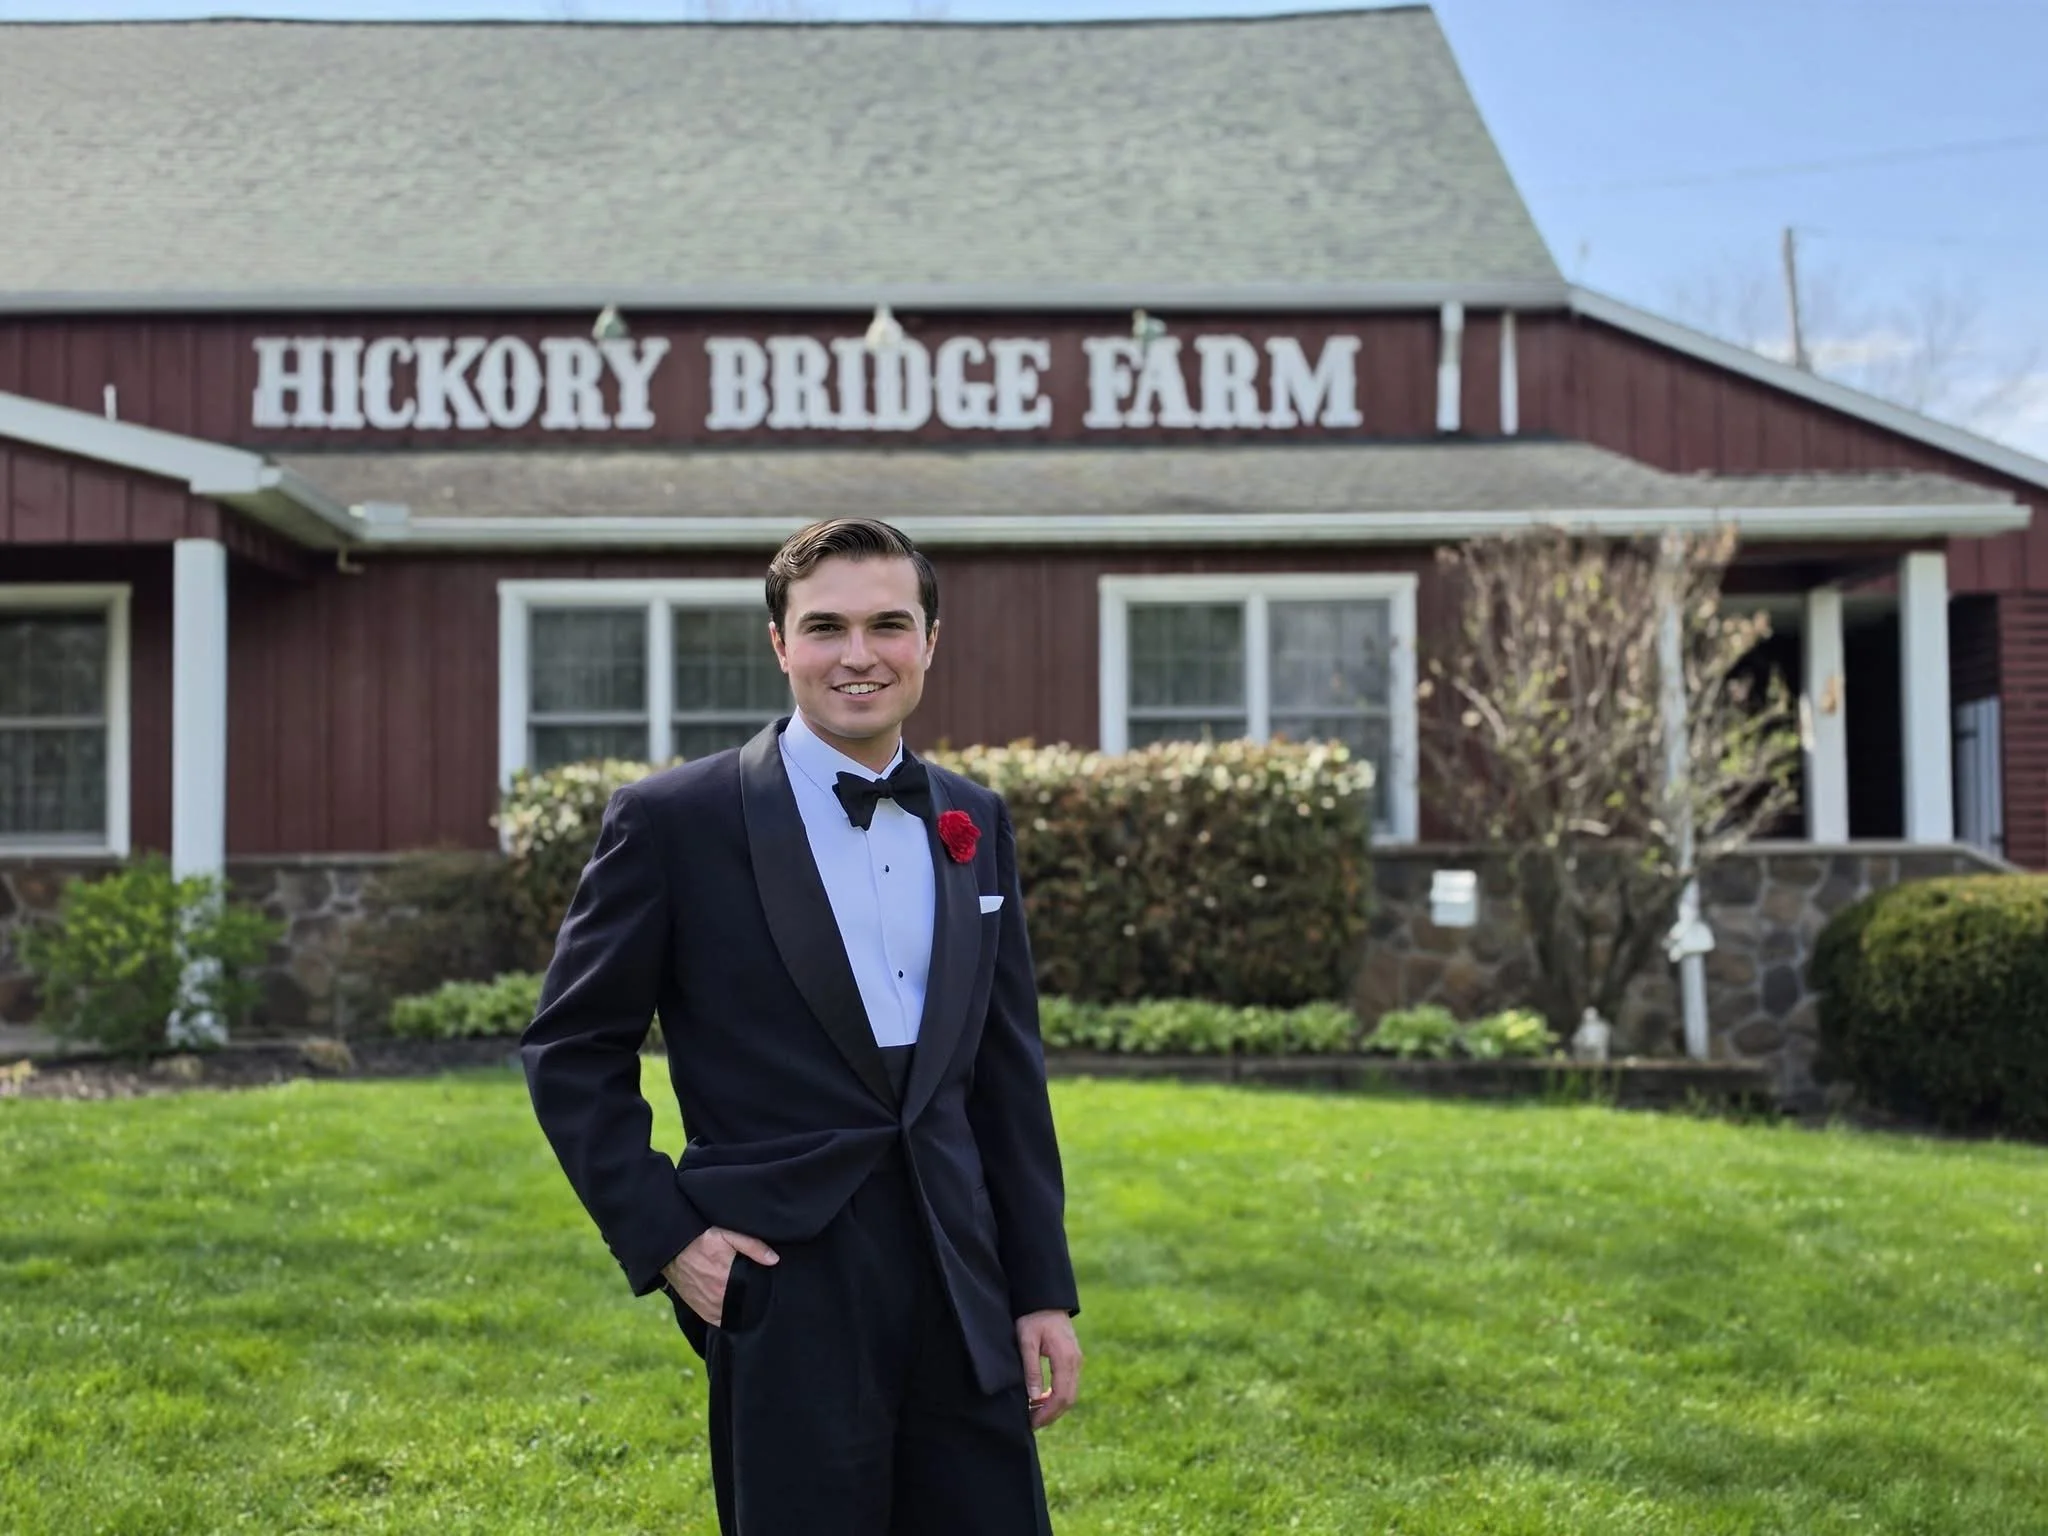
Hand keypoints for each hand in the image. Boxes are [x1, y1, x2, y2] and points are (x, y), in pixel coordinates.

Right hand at [662, 1227, 779, 1326]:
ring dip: (738, 1311)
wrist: (670, 1247)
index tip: (768, 1292)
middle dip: (751, 1303)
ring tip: (746, 1303)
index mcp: (727, 1281)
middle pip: (742, 1307)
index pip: (751, 1296)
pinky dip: (724, 1317)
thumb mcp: (728, 1235)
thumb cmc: (700, 1238)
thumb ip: (752, 1246)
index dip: (761, 1295)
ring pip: (730, 1316)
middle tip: (759, 1296)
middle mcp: (716, 1297)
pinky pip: (715, 1320)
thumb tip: (774, 1259)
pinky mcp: (697, 1307)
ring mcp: (706, 1304)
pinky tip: (732, 1310)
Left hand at [1016, 1310, 1081, 1429]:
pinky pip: (1068, 1385)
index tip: (1031, 1423)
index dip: (1047, 1413)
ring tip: (1034, 1414)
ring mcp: (1076, 1360)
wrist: (1045, 1299)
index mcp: (1066, 1358)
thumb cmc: (1033, 1317)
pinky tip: (1041, 1400)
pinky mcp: (1073, 1359)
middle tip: (1031, 1423)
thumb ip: (1032, 1369)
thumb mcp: (1027, 1341)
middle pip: (1068, 1399)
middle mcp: (1076, 1362)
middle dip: (1051, 1415)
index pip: (1061, 1396)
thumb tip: (1034, 1397)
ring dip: (1054, 1407)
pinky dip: (1057, 1397)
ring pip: (1070, 1394)